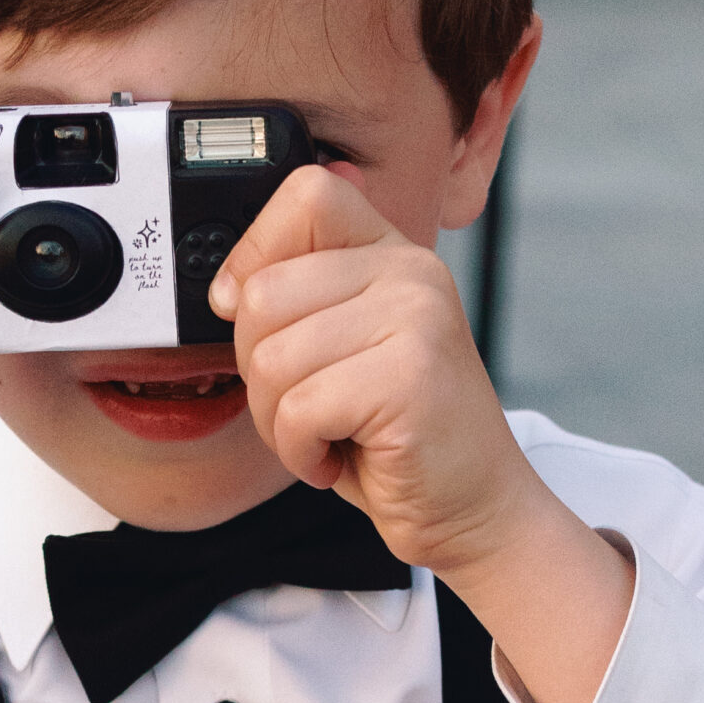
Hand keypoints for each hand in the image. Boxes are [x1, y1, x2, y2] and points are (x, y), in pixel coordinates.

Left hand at [211, 165, 634, 702]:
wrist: (473, 507)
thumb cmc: (397, 436)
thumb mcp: (344, 349)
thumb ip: (302, 300)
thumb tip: (230, 286)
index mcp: (393, 254)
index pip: (305, 195)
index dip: (255, 253)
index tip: (249, 312)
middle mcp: (412, 274)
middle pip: (264, 294)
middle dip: (258, 370)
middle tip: (306, 407)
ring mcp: (418, 321)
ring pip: (273, 359)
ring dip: (280, 421)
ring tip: (329, 435)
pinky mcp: (411, 378)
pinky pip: (300, 408)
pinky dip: (302, 451)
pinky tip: (341, 457)